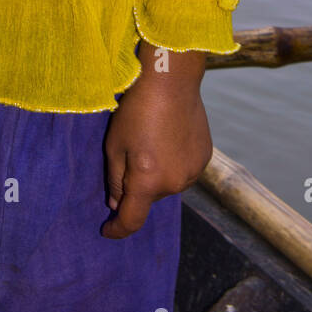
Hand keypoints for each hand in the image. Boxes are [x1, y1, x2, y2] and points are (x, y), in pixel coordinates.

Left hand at [101, 50, 211, 238]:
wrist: (171, 80)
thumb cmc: (136, 109)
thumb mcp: (115, 144)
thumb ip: (115, 180)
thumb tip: (118, 204)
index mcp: (148, 182)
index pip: (132, 220)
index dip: (117, 229)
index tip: (107, 230)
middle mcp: (174, 183)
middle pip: (150, 197)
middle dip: (138, 185)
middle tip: (131, 153)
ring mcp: (193, 172)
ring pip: (168, 184)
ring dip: (157, 175)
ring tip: (151, 141)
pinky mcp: (204, 158)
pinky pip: (183, 171)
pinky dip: (173, 163)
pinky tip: (168, 138)